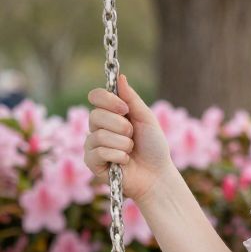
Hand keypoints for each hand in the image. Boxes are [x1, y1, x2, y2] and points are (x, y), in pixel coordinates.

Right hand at [84, 74, 173, 202]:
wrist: (157, 174)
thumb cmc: (154, 147)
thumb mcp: (146, 119)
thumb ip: (132, 99)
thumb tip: (120, 77)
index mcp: (111, 114)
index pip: (96, 97)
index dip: (107, 100)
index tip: (125, 108)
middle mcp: (98, 127)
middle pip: (96, 115)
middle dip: (121, 126)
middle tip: (133, 136)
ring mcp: (93, 145)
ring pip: (98, 135)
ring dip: (123, 143)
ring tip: (131, 150)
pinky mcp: (92, 163)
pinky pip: (98, 152)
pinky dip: (117, 156)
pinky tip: (124, 162)